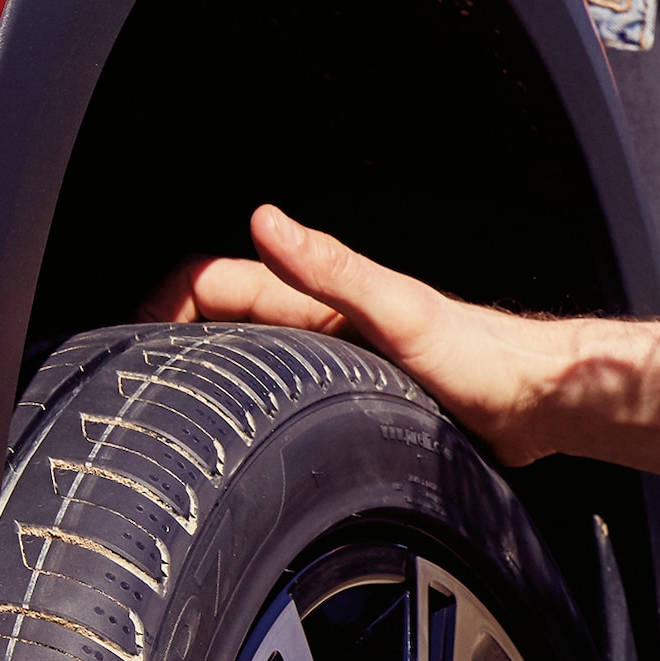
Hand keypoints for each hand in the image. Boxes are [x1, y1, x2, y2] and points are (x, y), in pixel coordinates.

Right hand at [140, 205, 586, 465]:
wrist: (540, 403)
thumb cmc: (485, 360)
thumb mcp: (401, 313)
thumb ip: (334, 270)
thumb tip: (264, 218)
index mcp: (317, 304)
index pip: (215, 285)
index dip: (163, 300)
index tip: (125, 336)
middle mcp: (319, 328)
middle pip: (218, 322)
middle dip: (163, 338)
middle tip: (119, 381)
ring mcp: (334, 363)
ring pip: (245, 359)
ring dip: (201, 373)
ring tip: (156, 412)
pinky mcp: (354, 400)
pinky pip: (279, 396)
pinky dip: (245, 406)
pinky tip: (236, 442)